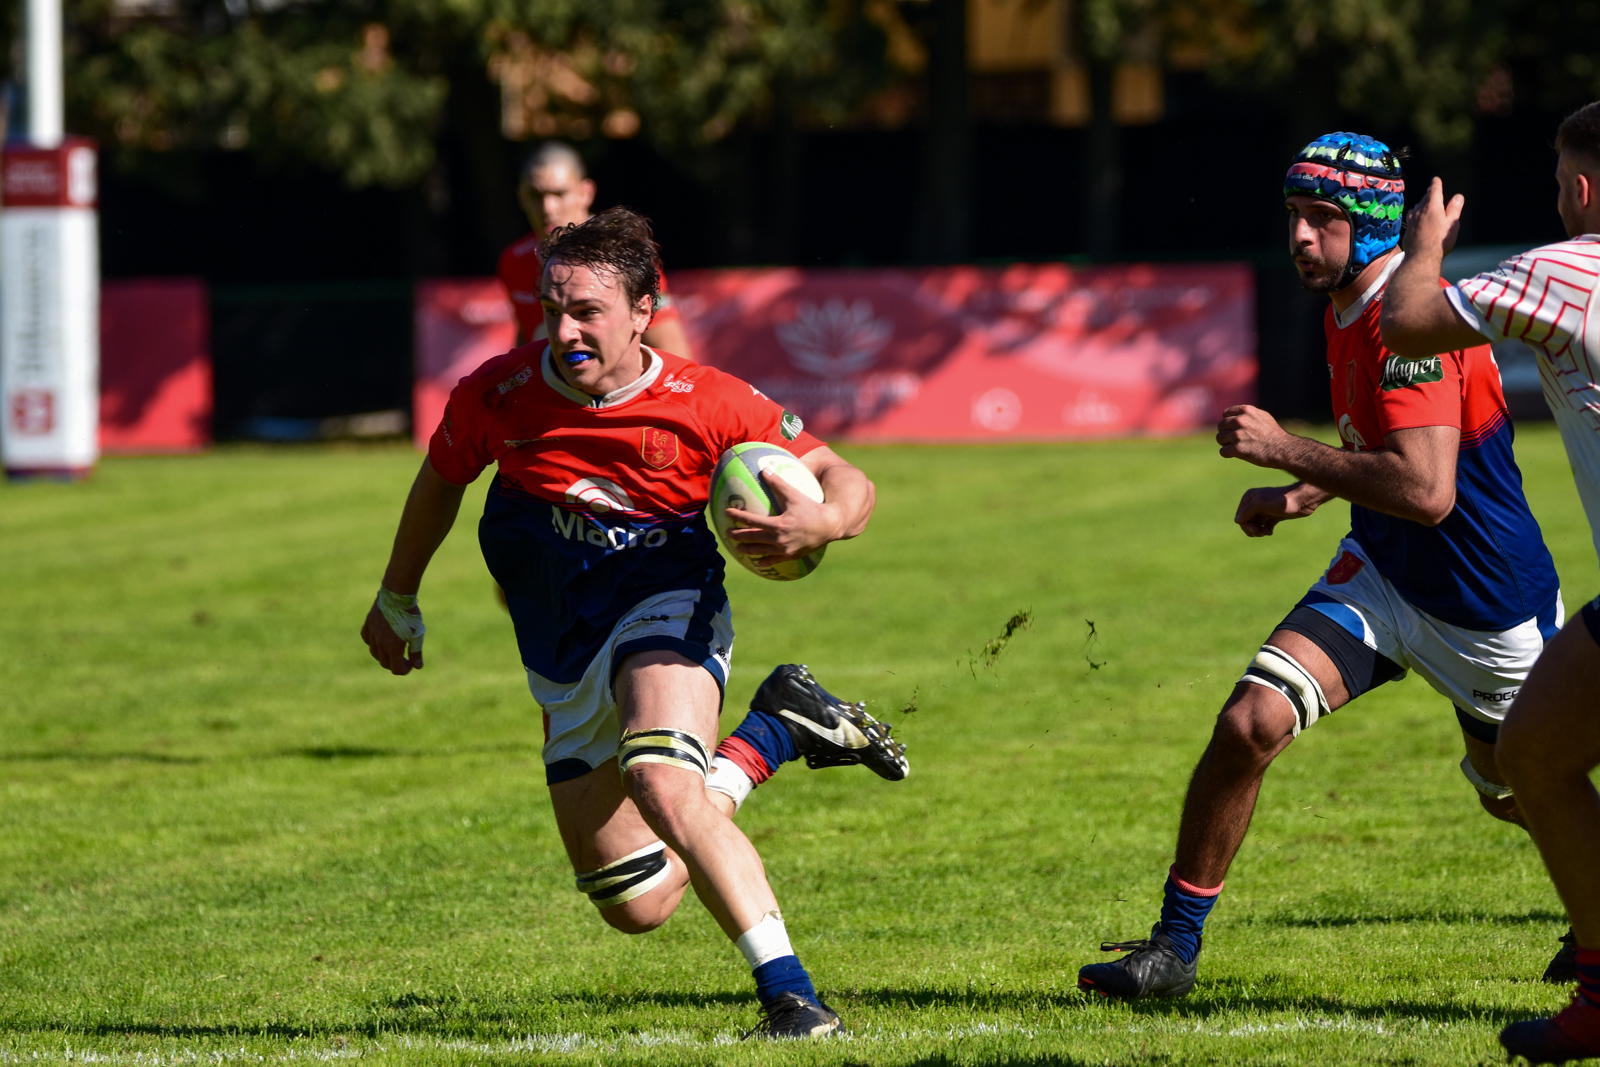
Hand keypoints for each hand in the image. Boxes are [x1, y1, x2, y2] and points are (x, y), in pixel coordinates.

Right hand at [361, 593, 423, 674]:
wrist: (397, 595)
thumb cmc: (410, 614)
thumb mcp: (417, 634)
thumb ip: (416, 652)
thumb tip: (418, 666)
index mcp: (393, 648)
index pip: (396, 669)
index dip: (404, 670)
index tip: (410, 664)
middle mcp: (380, 643)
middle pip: (384, 663)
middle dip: (395, 664)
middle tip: (404, 658)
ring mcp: (372, 633)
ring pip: (374, 653)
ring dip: (384, 655)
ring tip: (393, 649)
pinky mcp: (368, 624)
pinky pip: (367, 639)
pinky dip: (373, 643)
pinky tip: (381, 639)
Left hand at [725, 473, 841, 565]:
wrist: (830, 526)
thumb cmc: (812, 508)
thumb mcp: (794, 494)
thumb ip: (778, 483)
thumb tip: (764, 469)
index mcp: (777, 525)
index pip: (751, 521)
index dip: (737, 516)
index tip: (727, 512)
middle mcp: (779, 540)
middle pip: (752, 538)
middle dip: (738, 536)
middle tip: (727, 533)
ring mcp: (785, 550)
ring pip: (761, 552)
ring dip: (748, 550)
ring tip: (738, 549)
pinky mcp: (791, 556)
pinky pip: (774, 561)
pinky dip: (765, 562)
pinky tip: (759, 564)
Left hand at [1216, 405, 1293, 467]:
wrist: (1283, 449)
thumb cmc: (1273, 434)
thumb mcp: (1262, 416)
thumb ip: (1248, 414)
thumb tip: (1234, 414)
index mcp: (1246, 410)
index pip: (1225, 414)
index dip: (1228, 423)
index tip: (1234, 429)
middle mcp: (1240, 420)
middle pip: (1220, 426)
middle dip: (1226, 433)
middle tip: (1235, 440)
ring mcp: (1238, 435)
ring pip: (1219, 438)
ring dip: (1226, 444)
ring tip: (1237, 447)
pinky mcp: (1237, 449)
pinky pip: (1223, 451)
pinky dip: (1228, 454)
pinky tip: (1236, 454)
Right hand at [1234, 484, 1320, 536]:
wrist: (1302, 501)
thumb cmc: (1281, 500)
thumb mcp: (1261, 504)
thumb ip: (1247, 512)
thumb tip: (1236, 521)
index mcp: (1249, 498)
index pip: (1240, 516)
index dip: (1246, 525)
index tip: (1255, 530)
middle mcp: (1255, 503)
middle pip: (1247, 522)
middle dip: (1252, 529)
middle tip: (1260, 533)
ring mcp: (1264, 510)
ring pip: (1255, 525)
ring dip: (1259, 531)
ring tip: (1266, 532)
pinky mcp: (1273, 516)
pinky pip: (1264, 526)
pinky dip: (1265, 530)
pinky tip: (1270, 532)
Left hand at [1403, 177, 1462, 258]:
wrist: (1421, 257)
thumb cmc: (1440, 240)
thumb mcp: (1452, 223)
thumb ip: (1454, 209)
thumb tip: (1458, 196)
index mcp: (1432, 207)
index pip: (1434, 191)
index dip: (1436, 184)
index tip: (1436, 179)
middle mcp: (1419, 212)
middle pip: (1424, 199)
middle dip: (1428, 194)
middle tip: (1431, 191)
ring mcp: (1412, 221)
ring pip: (1416, 208)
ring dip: (1420, 205)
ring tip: (1424, 204)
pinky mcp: (1408, 231)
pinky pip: (1412, 219)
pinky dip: (1416, 216)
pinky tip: (1417, 220)